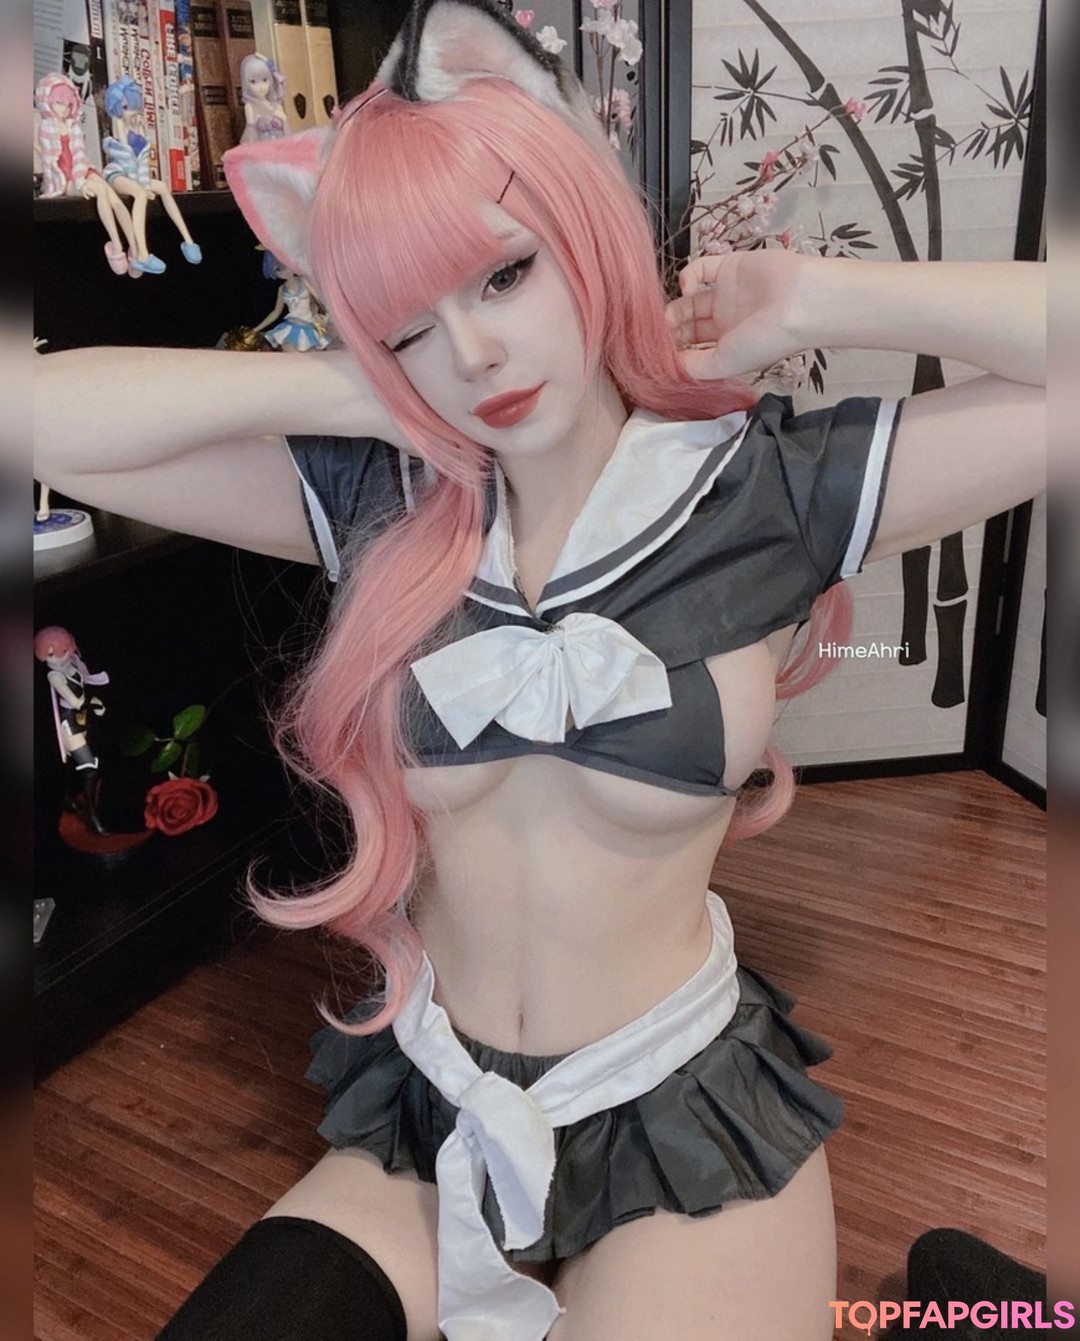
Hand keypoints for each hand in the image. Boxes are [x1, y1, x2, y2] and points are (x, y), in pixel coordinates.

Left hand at [664, 250, 808, 380]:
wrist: (798, 302)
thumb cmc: (766, 339)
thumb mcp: (725, 364)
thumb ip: (694, 367)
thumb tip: (667, 366)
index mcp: (727, 346)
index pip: (692, 348)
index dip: (674, 350)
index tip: (656, 352)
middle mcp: (726, 321)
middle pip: (688, 325)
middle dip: (671, 330)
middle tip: (654, 333)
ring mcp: (727, 294)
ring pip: (690, 300)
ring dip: (674, 307)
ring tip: (667, 315)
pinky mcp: (729, 267)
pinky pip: (701, 269)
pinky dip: (689, 276)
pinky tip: (688, 287)